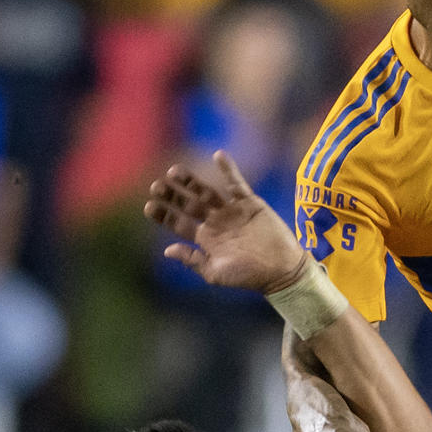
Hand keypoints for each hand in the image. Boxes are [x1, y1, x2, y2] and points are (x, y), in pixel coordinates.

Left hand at [145, 152, 307, 293]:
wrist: (282, 271)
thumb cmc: (248, 277)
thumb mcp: (216, 273)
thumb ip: (192, 260)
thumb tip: (167, 249)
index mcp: (205, 239)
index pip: (178, 223)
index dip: (163, 214)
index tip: (149, 205)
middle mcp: (215, 222)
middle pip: (188, 204)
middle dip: (172, 195)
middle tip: (156, 186)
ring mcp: (231, 211)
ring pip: (207, 191)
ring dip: (191, 181)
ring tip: (174, 171)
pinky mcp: (250, 203)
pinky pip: (237, 183)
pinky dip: (229, 169)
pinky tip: (218, 155)